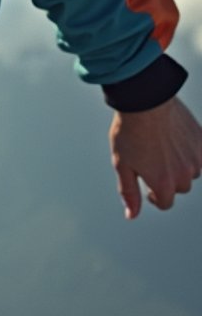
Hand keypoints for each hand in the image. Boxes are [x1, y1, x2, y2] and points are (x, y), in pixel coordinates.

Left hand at [110, 96, 201, 219]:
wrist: (145, 101)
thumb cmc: (130, 131)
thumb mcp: (122, 165)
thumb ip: (130, 193)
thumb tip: (131, 215)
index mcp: (163, 183)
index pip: (165, 203)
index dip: (155, 195)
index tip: (147, 182)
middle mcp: (183, 174)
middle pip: (180, 188)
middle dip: (168, 179)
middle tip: (153, 160)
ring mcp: (196, 158)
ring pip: (192, 172)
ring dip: (181, 166)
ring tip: (164, 148)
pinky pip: (200, 155)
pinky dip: (191, 152)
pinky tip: (176, 140)